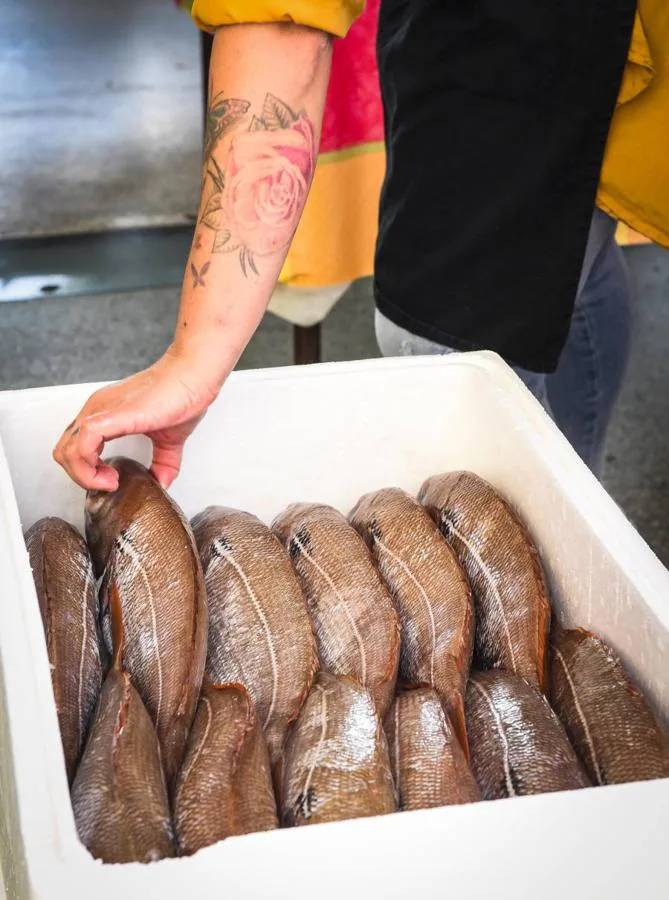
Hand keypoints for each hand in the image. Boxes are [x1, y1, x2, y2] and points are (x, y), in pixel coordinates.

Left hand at [53, 346, 221, 490]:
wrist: (192, 376)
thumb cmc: (181, 395)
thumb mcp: (169, 439)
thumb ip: (163, 462)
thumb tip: (163, 483)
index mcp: (104, 413)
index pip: (74, 446)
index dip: (87, 470)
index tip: (113, 479)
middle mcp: (95, 410)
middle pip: (63, 451)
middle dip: (82, 476)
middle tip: (110, 482)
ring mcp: (99, 412)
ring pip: (65, 452)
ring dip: (84, 476)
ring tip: (111, 481)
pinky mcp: (109, 417)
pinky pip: (80, 447)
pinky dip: (88, 470)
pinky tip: (111, 475)